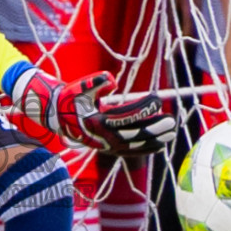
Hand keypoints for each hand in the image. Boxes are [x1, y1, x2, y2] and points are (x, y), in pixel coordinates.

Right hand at [10, 68, 176, 155]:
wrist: (60, 118)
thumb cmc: (71, 100)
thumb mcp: (79, 88)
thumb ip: (94, 83)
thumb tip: (111, 80)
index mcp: (96, 122)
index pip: (125, 116)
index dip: (142, 108)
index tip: (157, 99)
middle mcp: (103, 137)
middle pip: (133, 133)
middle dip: (153, 127)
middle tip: (171, 120)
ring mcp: (107, 146)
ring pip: (135, 144)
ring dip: (155, 139)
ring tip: (171, 132)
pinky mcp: (110, 149)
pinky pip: (131, 151)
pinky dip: (146, 149)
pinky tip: (161, 145)